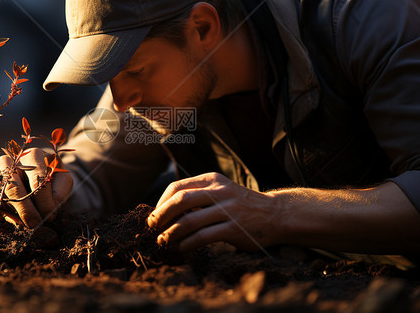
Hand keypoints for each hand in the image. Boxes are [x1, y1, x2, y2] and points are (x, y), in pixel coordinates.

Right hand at [0, 147, 72, 227]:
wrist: (28, 176)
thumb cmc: (46, 179)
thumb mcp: (60, 181)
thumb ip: (59, 192)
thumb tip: (50, 210)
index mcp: (31, 155)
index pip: (37, 176)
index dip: (44, 199)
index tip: (49, 215)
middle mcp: (7, 160)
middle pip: (12, 185)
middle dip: (25, 209)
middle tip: (34, 223)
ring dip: (9, 213)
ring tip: (20, 223)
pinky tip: (3, 219)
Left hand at [147, 172, 280, 251]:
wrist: (276, 214)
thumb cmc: (241, 205)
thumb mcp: (221, 191)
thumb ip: (198, 195)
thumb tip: (165, 210)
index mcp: (212, 180)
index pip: (177, 187)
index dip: (161, 202)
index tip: (154, 215)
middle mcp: (219, 192)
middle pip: (180, 200)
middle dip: (161, 215)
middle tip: (152, 227)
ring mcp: (228, 210)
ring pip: (189, 220)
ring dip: (171, 233)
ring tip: (163, 241)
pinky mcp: (234, 229)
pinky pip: (203, 237)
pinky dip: (187, 244)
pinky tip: (181, 248)